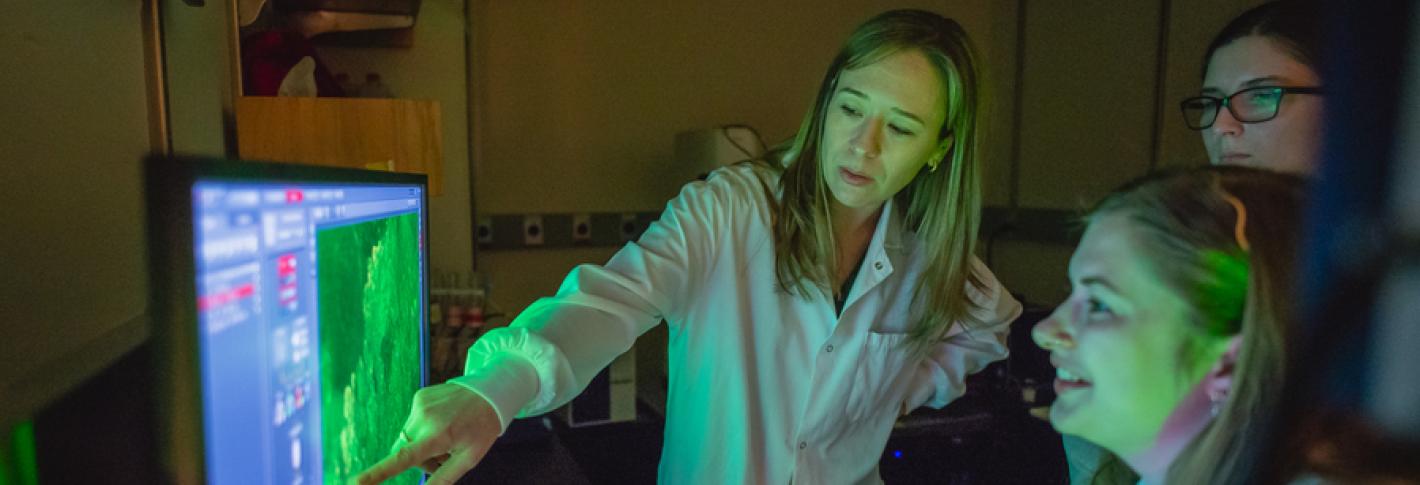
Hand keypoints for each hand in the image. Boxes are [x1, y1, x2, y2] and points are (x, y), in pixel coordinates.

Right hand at [352, 383, 501, 484]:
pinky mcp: (419, 396)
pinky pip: (412, 422)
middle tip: (444, 457)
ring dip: (420, 444)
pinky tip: (444, 420)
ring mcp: (419, 404)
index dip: (377, 474)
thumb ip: (443, 478)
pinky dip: (423, 427)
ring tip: (447, 436)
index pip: (403, 459)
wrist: (491, 391)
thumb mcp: (469, 459)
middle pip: (404, 453)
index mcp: (438, 436)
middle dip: (418, 460)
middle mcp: (424, 419)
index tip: (355, 482)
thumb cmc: (482, 429)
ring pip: (407, 438)